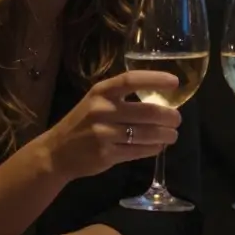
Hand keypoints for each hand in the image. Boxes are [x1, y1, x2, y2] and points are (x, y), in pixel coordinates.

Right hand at [40, 70, 181, 180]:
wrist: (57, 152)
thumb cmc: (82, 123)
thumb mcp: (96, 101)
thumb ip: (121, 98)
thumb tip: (160, 99)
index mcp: (101, 92)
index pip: (131, 80)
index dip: (155, 80)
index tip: (175, 82)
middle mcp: (102, 110)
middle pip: (146, 111)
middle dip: (169, 116)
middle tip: (177, 119)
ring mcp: (104, 133)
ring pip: (146, 134)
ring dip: (165, 135)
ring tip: (172, 135)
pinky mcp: (106, 154)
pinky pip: (138, 151)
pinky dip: (153, 149)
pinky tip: (158, 146)